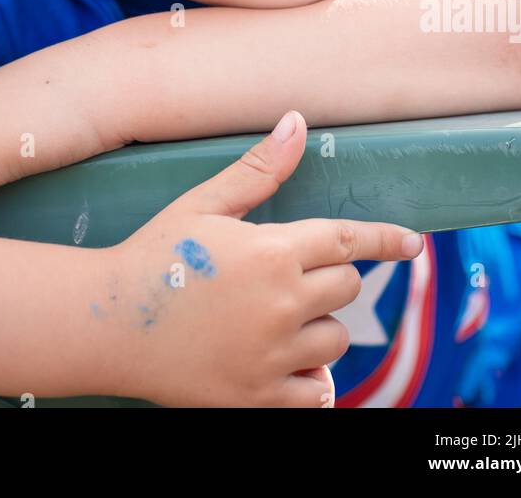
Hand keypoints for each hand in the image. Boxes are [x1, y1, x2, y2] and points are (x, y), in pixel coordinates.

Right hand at [99, 110, 424, 407]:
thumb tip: (296, 123)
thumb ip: (258, 170)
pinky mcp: (259, 398)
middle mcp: (281, 305)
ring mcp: (272, 357)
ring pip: (335, 338)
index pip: (346, 241)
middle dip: (325, 277)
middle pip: (345, 287)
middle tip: (282, 275)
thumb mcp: (203, 204)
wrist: (106, 324)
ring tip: (273, 318)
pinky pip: (319, 392)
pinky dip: (311, 378)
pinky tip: (283, 362)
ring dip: (318, 326)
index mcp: (271, 252)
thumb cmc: (154, 256)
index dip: (385, 239)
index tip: (414, 242)